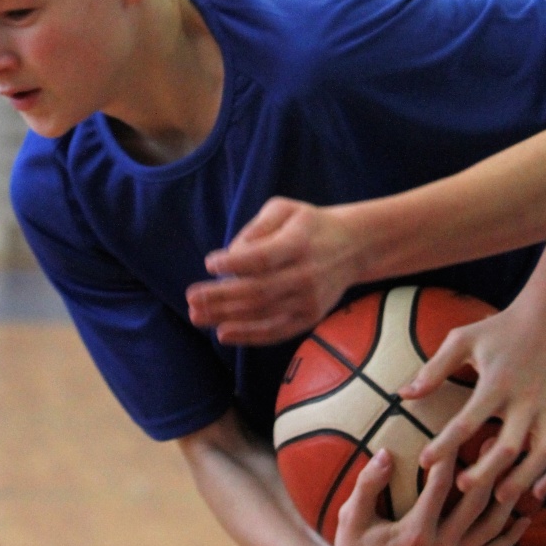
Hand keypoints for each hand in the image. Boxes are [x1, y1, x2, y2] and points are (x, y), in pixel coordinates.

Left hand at [186, 197, 359, 343]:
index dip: (233, 263)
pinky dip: (248, 336)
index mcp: (300, 243)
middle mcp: (307, 274)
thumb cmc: (309, 224)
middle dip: (219, 296)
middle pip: (257, 291)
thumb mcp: (284, 209)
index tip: (209, 263)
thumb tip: (231, 255)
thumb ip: (256, 227)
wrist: (354, 246)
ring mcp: (309, 300)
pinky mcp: (310, 317)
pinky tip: (223, 333)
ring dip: (226, 317)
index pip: (263, 258)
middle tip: (191, 297)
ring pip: (263, 314)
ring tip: (197, 316)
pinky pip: (276, 331)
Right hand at [312, 448, 529, 545]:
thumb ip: (368, 484)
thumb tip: (385, 452)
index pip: (441, 486)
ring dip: (507, 496)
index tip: (458, 428)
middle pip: (476, 502)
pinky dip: (511, 535)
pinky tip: (524, 516)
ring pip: (492, 526)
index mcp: (416, 533)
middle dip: (488, 468)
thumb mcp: (352, 518)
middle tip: (496, 439)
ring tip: (516, 466)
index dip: (450, 455)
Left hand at [399, 301, 545, 509]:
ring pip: (542, 455)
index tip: (424, 461)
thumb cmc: (499, 329)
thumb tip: (403, 394)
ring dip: (522, 479)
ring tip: (500, 497)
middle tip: (463, 488)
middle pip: (509, 446)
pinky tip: (538, 491)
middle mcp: (526, 398)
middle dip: (486, 472)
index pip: (467, 420)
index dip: (444, 444)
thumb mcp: (462, 340)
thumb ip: (434, 369)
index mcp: (497, 382)